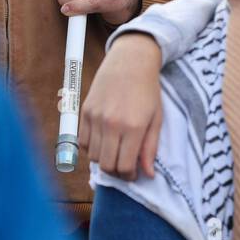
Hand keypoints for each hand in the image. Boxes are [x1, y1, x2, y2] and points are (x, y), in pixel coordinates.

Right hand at [79, 33, 162, 178]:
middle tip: (125, 168)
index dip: (129, 176)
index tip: (133, 174)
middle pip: (106, 165)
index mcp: (133, 127)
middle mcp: (111, 124)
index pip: (124, 166)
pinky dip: (92, 147)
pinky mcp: (84, 112)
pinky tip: (104, 142)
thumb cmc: (148, 91)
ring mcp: (95, 118)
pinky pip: (83, 142)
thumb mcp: (156, 119)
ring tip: (116, 153)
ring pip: (93, 156)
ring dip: (104, 160)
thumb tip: (148, 174)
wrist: (130, 62)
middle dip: (116, 172)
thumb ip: (150, 148)